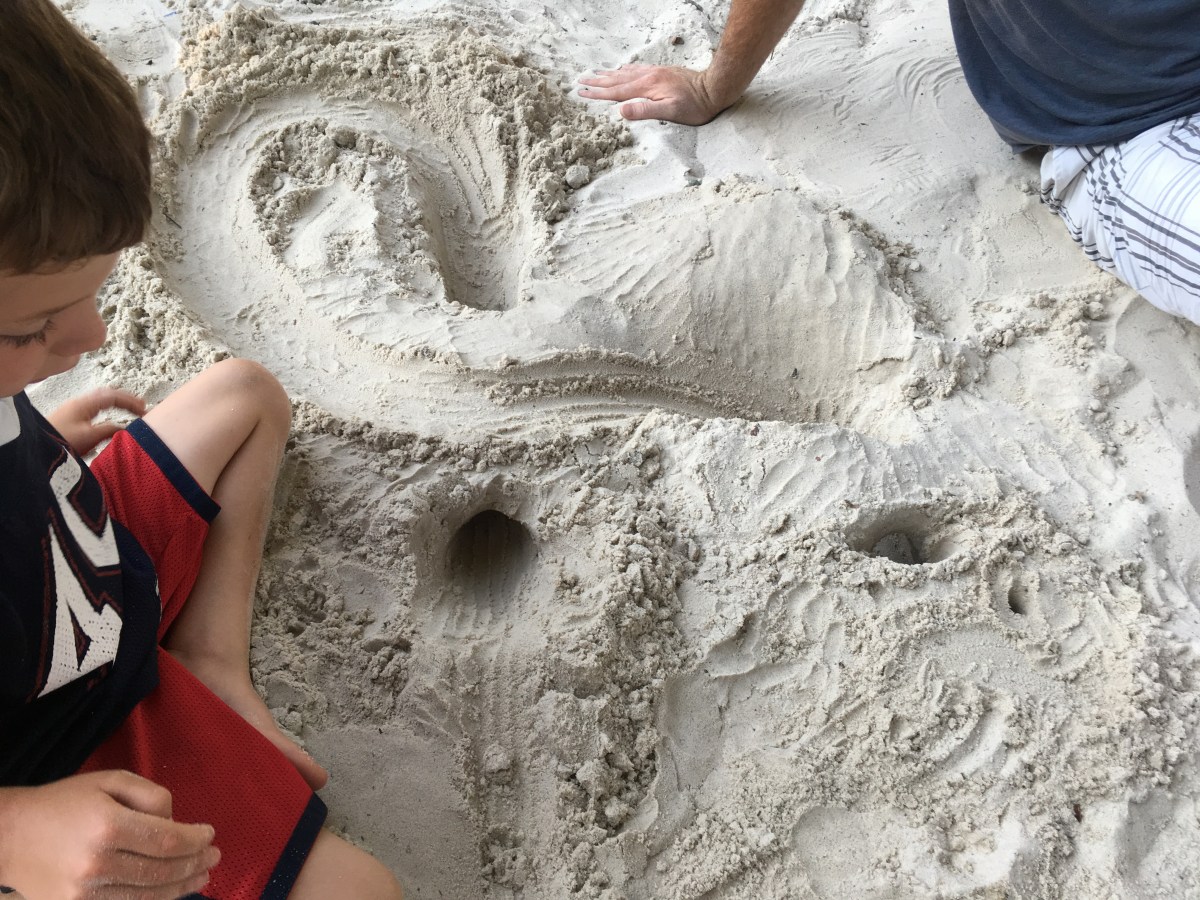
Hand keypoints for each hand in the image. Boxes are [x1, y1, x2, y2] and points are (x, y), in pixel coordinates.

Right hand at [0, 770, 218, 899]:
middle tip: (214, 858)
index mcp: (108, 826)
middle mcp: (97, 863)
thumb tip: (176, 822)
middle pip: (161, 870)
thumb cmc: (64, 802)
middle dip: (194, 864)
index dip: (195, 840)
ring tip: (201, 877)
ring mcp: (84, 893)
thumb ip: (149, 796)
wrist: (10, 835)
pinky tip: (171, 892)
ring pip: (147, 895)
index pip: (167, 839)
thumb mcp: (109, 781)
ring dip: (181, 887)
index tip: (210, 835)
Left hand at [48, 388, 146, 455]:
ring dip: (116, 401)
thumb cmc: (61, 441)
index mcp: (85, 403)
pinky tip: (108, 415)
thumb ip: (110, 430)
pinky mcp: (69, 416)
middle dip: (126, 398)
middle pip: (107, 393)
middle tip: (141, 405)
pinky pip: (93, 406)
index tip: (146, 411)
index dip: (132, 402)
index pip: (114, 397)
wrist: (36, 447)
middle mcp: (79, 402)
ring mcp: (73, 408)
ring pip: (99, 399)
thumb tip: (125, 427)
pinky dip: (106, 407)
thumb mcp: (89, 437)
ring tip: (128, 408)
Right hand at [578, 64, 730, 124]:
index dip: (598, 94)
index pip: (616, 92)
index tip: (582, 93)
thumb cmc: (695, 105)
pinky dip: (624, 70)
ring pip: (625, 73)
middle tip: (581, 81)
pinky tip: (622, 70)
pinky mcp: (661, 72)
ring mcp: (654, 73)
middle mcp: (648, 77)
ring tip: (595, 73)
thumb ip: (646, 110)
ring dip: (608, 74)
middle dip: (597, 82)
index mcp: (646, 87)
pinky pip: (636, 69)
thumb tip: (621, 110)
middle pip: (617, 80)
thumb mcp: (671, 112)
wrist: (714, 87)